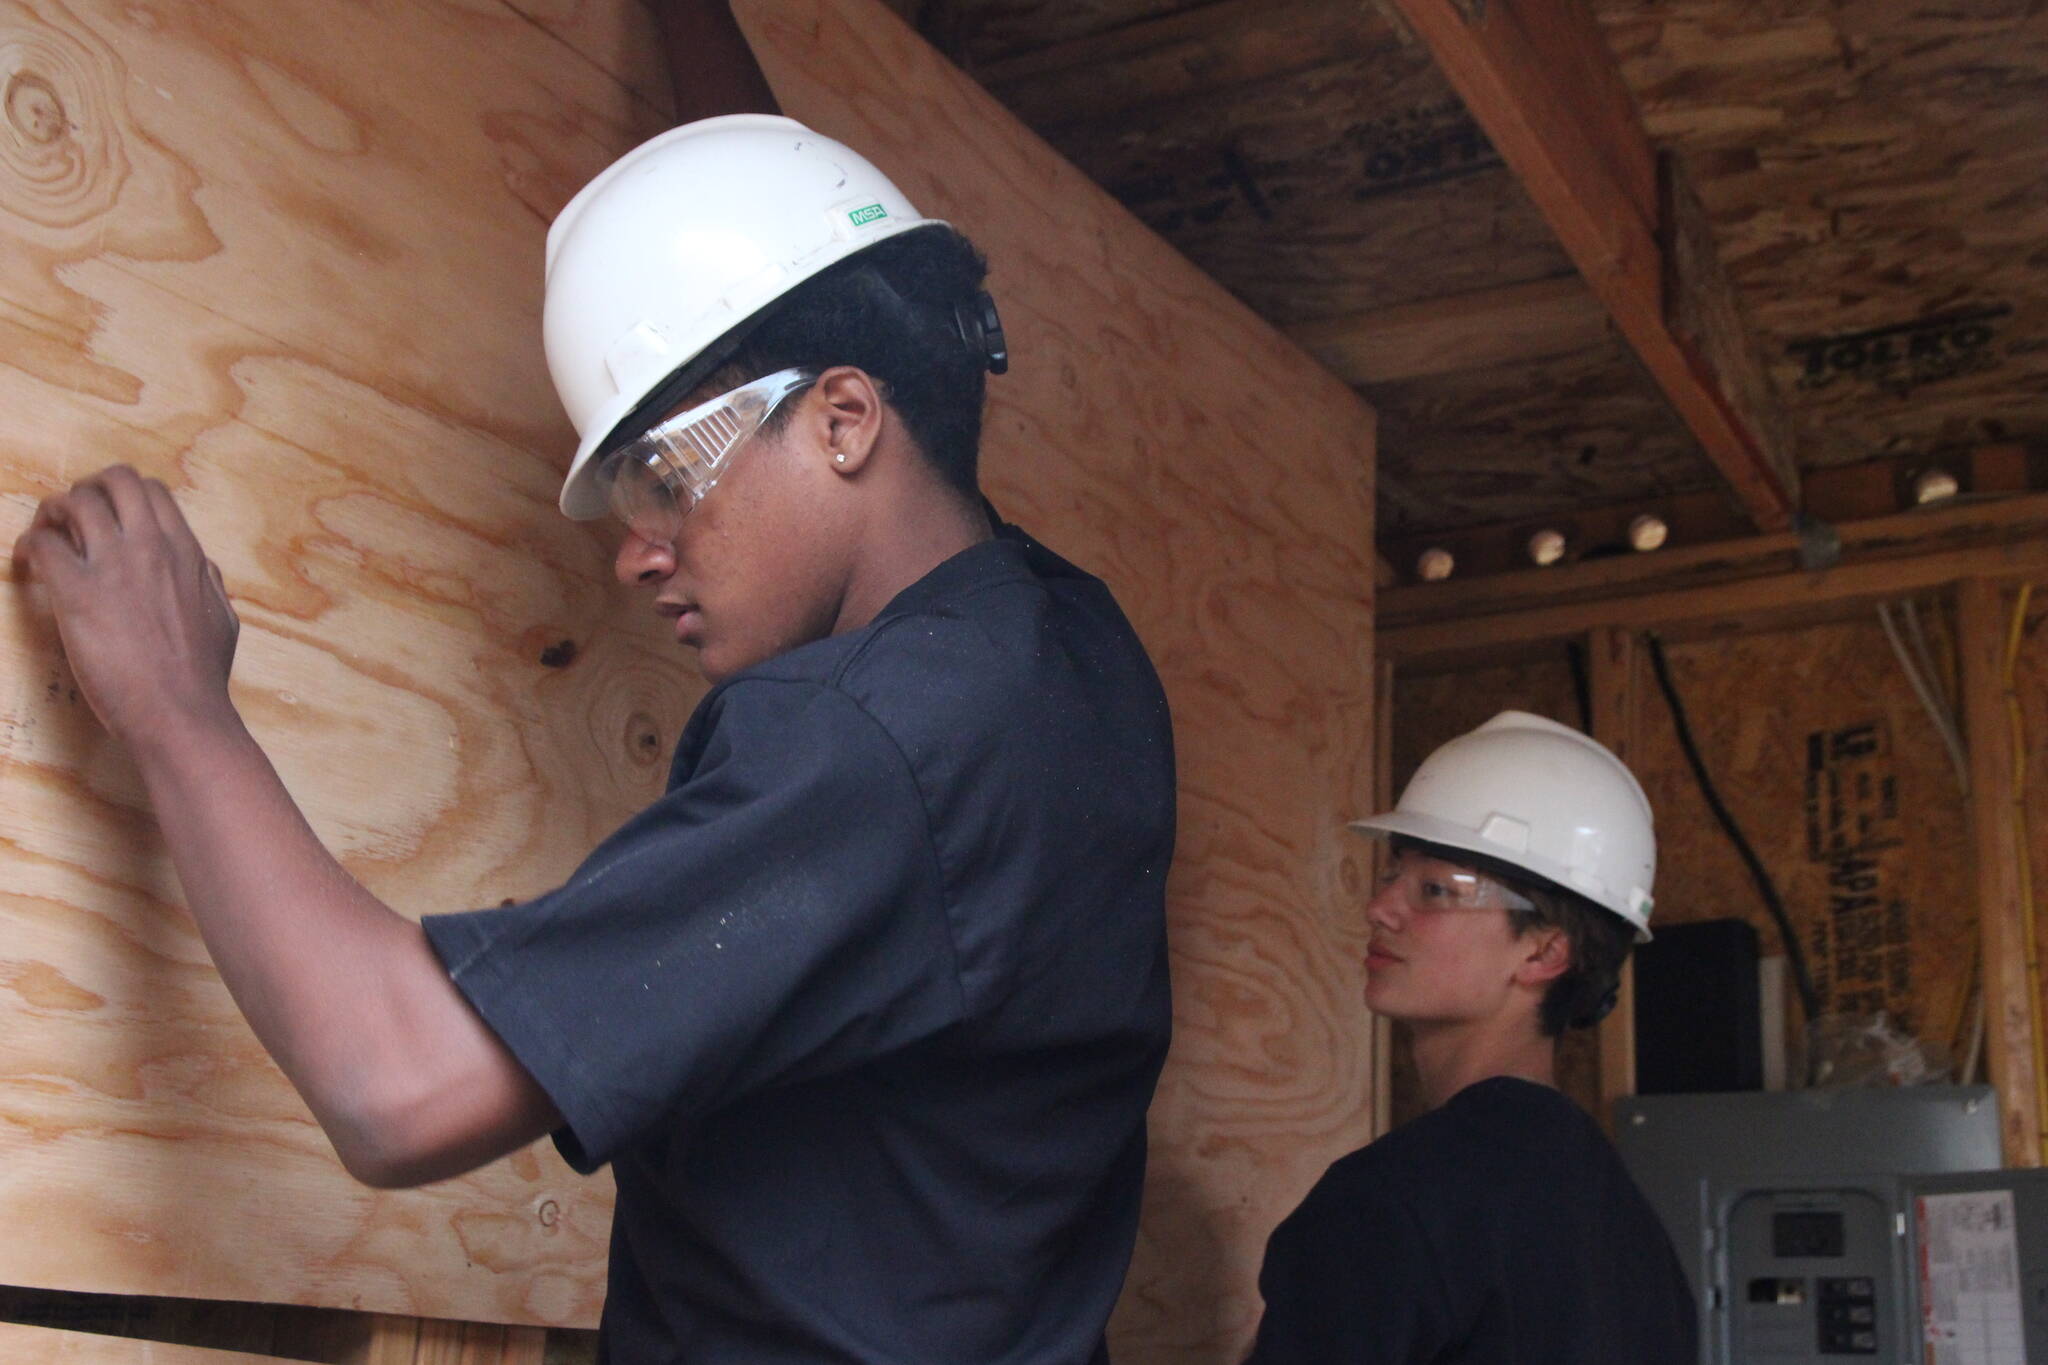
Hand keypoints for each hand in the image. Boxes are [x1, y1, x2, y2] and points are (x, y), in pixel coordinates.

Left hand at [13, 465, 240, 746]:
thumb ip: (208, 583)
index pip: (151, 491)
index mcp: (186, 552)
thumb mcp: (222, 619)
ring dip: (54, 513)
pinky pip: (42, 544)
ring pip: (74, 502)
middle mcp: (150, 547)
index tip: (109, 517)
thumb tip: (202, 564)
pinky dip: (30, 546)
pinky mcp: (76, 594)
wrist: (180, 713)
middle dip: (88, 490)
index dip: (122, 496)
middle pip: (114, 480)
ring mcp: (113, 567)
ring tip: (48, 536)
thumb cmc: (202, 676)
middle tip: (75, 517)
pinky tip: (29, 564)